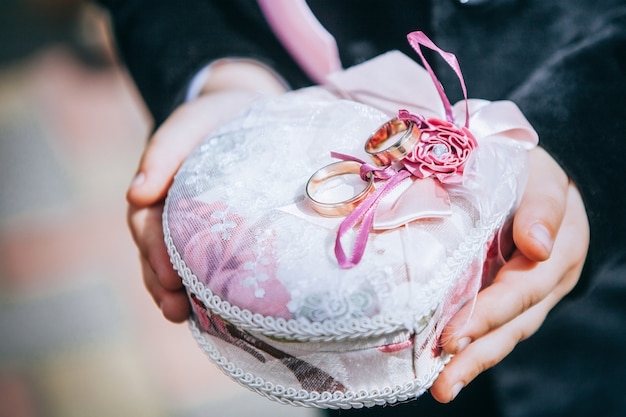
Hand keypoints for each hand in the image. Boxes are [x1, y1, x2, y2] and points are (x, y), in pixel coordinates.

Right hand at [127, 61, 286, 321]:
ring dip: (178, 294)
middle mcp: (171, 214)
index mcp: (159, 191)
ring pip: (178, 267)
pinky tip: (214, 311)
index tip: (167, 275)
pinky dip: (205, 289)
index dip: (153, 252)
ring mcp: (193, 228)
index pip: (147, 226)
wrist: (250, 113)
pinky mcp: (221, 237)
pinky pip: (207, 266)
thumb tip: (137, 194)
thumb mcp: (191, 124)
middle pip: (158, 255)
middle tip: (175, 307)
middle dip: (163, 283)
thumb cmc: (216, 119)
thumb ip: (164, 151)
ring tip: (186, 318)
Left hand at [429, 146, 589, 401]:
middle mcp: (545, 282)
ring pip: (504, 333)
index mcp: (557, 254)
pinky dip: (471, 346)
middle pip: (512, 325)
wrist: (549, 183)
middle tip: (444, 381)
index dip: (487, 314)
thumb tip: (536, 246)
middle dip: (477, 354)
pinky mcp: (510, 296)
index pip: (519, 290)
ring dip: (473, 361)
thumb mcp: (543, 179)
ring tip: (443, 387)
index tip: (453, 336)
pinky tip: (442, 365)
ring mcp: (530, 293)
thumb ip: (542, 207)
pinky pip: (494, 325)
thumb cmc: (537, 175)